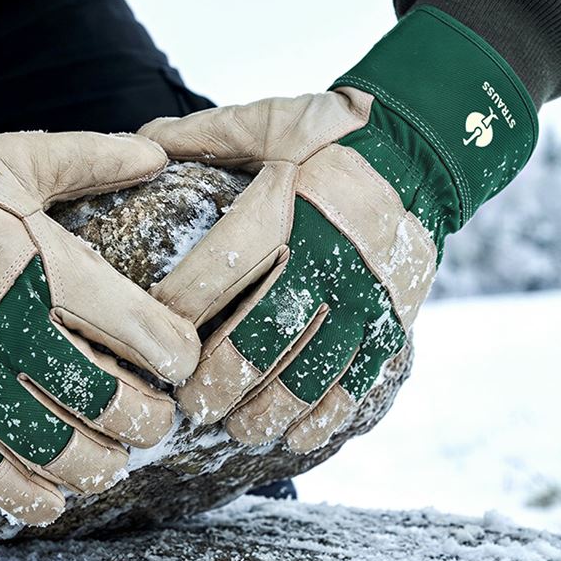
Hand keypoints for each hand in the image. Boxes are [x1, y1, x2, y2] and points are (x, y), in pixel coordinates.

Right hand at [0, 68, 198, 523]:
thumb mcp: (22, 159)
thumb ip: (94, 159)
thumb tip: (158, 153)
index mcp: (40, 261)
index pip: (134, 325)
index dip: (174, 354)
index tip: (184, 364)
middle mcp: (5, 321)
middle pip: (95, 396)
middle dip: (141, 422)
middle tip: (155, 426)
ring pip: (43, 442)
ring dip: (91, 466)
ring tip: (112, 465)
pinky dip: (20, 496)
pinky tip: (52, 505)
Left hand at [140, 7, 536, 452]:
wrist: (423, 145)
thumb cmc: (327, 135)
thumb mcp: (264, 122)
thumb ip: (200, 137)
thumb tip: (137, 150)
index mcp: (289, 205)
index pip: (224, 268)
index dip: (182, 307)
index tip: (150, 334)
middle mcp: (332, 253)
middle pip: (268, 332)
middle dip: (224, 376)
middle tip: (192, 406)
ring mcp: (369, 292)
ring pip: (315, 368)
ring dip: (272, 407)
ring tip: (238, 430)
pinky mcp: (396, 315)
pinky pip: (363, 378)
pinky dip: (329, 415)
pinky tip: (296, 438)